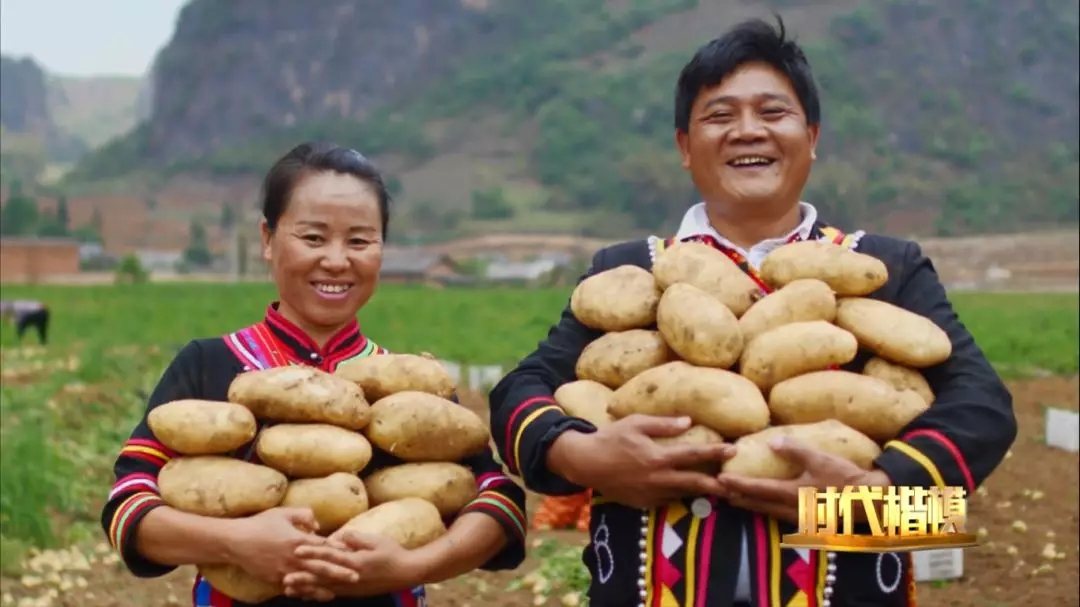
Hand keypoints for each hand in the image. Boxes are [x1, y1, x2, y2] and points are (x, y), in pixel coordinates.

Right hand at [225, 508, 357, 588]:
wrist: (236, 541)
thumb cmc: (261, 524)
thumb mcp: (284, 513)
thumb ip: (305, 515)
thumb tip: (318, 525)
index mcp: (298, 540)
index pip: (324, 547)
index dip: (339, 551)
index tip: (354, 555)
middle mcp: (293, 557)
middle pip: (321, 567)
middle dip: (340, 573)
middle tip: (356, 577)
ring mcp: (284, 571)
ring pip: (309, 581)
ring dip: (324, 587)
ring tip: (338, 592)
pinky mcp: (275, 579)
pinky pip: (294, 588)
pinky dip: (305, 593)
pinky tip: (314, 596)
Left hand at [283, 530, 421, 599]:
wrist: (406, 573)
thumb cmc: (392, 553)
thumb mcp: (376, 540)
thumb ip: (355, 538)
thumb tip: (338, 536)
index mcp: (356, 562)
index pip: (330, 556)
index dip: (313, 552)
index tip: (297, 549)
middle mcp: (350, 577)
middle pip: (322, 576)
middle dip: (302, 577)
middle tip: (284, 577)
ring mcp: (351, 588)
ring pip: (323, 589)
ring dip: (305, 589)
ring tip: (288, 590)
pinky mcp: (352, 593)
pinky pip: (330, 595)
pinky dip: (316, 595)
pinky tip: (305, 595)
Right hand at [550, 414, 733, 508]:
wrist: (585, 462)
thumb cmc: (611, 438)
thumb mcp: (636, 423)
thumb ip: (663, 424)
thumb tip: (689, 421)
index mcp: (657, 457)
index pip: (694, 455)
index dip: (715, 453)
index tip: (733, 449)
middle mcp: (657, 479)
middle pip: (695, 484)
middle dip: (718, 485)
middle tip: (736, 485)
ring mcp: (650, 494)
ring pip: (682, 495)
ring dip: (699, 492)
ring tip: (717, 489)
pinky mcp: (642, 504)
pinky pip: (665, 500)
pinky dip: (677, 495)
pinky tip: (684, 491)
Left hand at [715, 436, 887, 522]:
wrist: (869, 501)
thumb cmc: (844, 478)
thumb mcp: (819, 459)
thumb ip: (794, 449)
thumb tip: (771, 441)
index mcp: (791, 494)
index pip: (756, 489)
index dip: (737, 484)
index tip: (720, 479)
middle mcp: (791, 510)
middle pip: (757, 504)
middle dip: (738, 497)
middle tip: (720, 491)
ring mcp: (799, 519)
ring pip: (768, 511)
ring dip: (751, 504)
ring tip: (737, 497)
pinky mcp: (808, 521)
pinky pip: (780, 514)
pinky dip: (767, 508)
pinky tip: (765, 503)